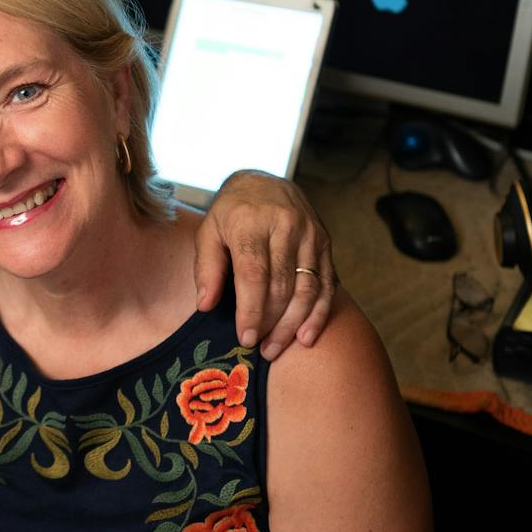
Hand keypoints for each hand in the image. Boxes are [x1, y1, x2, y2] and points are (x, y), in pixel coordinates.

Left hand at [195, 170, 334, 359]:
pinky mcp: (325, 242)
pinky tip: (307, 336)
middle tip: (262, 350)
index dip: (252, 310)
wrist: (265, 180)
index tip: (246, 338)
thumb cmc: (231, 213)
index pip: (254, 275)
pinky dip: (319, 313)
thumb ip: (206, 268)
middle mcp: (285, 226)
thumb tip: (205, 305)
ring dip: (295, 324)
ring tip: (279, 348)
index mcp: (250, 223)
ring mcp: (310, 234)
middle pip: (282, 286)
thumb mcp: (208, 232)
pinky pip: (327, 283)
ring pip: (307, 288)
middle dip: (272, 323)